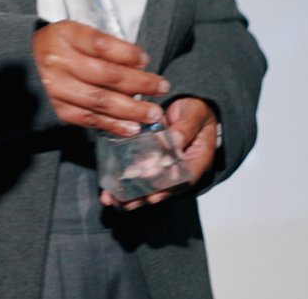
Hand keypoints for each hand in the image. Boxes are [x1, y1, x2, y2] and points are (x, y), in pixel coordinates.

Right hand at [31, 20, 164, 134]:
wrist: (24, 63)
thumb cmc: (61, 45)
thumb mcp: (78, 33)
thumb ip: (106, 46)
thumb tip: (140, 63)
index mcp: (66, 35)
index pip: (101, 44)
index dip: (127, 53)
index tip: (147, 59)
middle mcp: (60, 62)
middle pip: (105, 75)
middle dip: (139, 83)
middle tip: (162, 87)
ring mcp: (57, 88)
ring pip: (100, 101)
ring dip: (132, 109)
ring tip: (153, 113)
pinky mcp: (59, 109)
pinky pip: (89, 119)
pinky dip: (113, 125)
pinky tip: (133, 127)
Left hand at [102, 95, 219, 209]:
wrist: (189, 106)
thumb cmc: (195, 111)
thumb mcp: (195, 114)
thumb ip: (185, 127)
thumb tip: (173, 141)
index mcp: (198, 159)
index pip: (185, 179)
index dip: (168, 189)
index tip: (152, 195)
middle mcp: (181, 168)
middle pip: (164, 188)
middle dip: (144, 196)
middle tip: (126, 202)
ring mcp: (165, 167)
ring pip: (149, 185)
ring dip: (131, 195)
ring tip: (113, 200)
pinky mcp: (151, 161)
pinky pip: (139, 174)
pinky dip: (124, 182)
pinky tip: (109, 191)